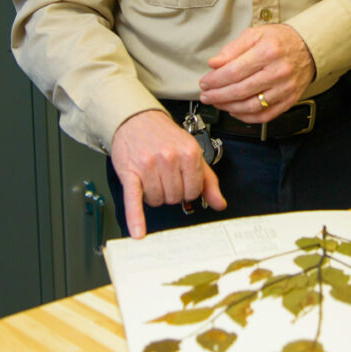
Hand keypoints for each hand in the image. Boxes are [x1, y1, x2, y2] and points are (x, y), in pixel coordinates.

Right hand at [110, 110, 225, 238]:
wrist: (137, 119)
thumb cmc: (164, 136)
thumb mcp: (192, 151)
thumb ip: (208, 180)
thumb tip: (219, 203)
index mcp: (189, 153)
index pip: (194, 191)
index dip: (187, 189)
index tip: (181, 181)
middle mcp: (169, 158)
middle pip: (175, 198)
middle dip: (170, 191)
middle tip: (164, 176)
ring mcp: (149, 166)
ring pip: (157, 201)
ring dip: (154, 195)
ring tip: (152, 177)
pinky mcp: (131, 173)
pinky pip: (134, 200)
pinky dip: (136, 218)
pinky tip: (138, 232)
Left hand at [199, 24, 315, 123]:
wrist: (309, 48)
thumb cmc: (280, 40)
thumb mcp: (255, 34)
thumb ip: (232, 49)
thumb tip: (214, 63)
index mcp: (268, 52)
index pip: (234, 71)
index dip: (215, 80)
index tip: (204, 82)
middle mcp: (278, 72)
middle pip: (241, 90)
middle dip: (218, 95)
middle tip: (206, 95)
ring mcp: (285, 89)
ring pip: (251, 106)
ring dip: (229, 107)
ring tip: (217, 102)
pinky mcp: (289, 100)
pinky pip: (265, 116)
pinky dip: (246, 117)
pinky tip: (235, 111)